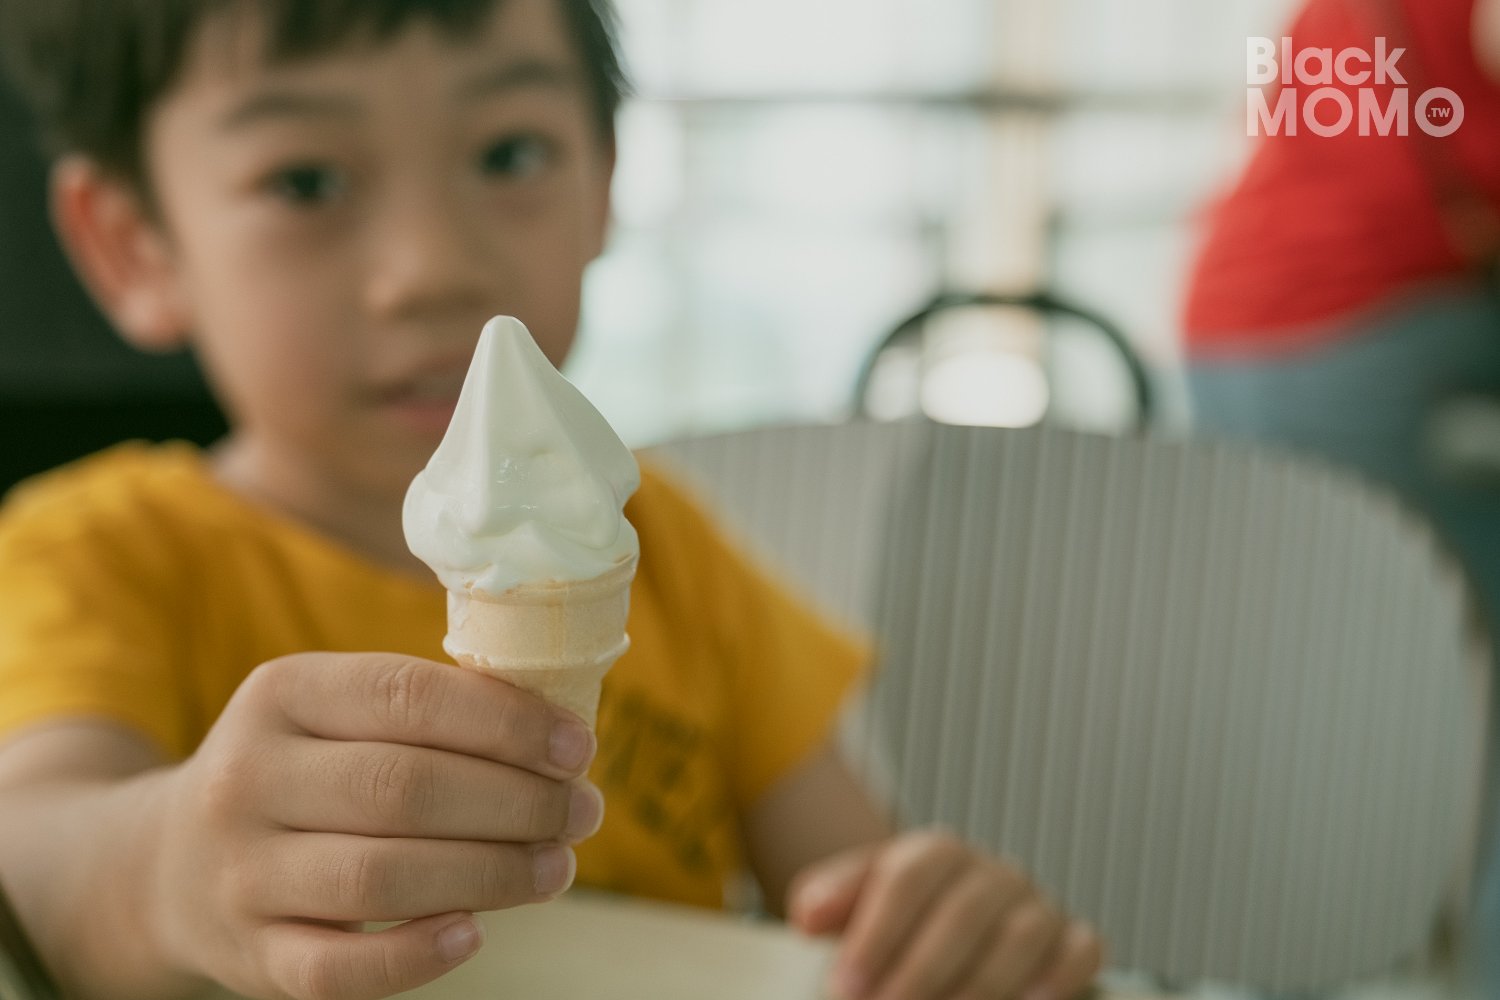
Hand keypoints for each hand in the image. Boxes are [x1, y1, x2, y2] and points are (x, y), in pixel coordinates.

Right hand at [149, 652, 603, 999]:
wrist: (170, 861)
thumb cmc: (306, 771)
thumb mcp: (338, 714)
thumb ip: (428, 713)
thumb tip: (558, 737)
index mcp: (284, 693)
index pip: (407, 697)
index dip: (505, 722)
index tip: (578, 747)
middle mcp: (249, 777)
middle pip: (404, 788)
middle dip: (515, 802)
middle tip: (584, 811)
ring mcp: (240, 871)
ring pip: (379, 875)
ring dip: (489, 874)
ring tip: (556, 867)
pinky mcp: (249, 954)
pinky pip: (338, 967)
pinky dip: (415, 955)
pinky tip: (474, 932)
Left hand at [787, 830, 1102, 999]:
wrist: (947, 924)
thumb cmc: (900, 921)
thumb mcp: (859, 901)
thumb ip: (831, 899)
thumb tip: (807, 913)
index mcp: (937, 852)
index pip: (906, 880)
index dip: (875, 935)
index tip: (844, 988)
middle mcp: (992, 872)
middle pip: (962, 913)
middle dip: (920, 972)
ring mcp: (1037, 904)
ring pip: (1019, 936)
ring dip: (980, 986)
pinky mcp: (1074, 938)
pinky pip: (1080, 950)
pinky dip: (1058, 978)